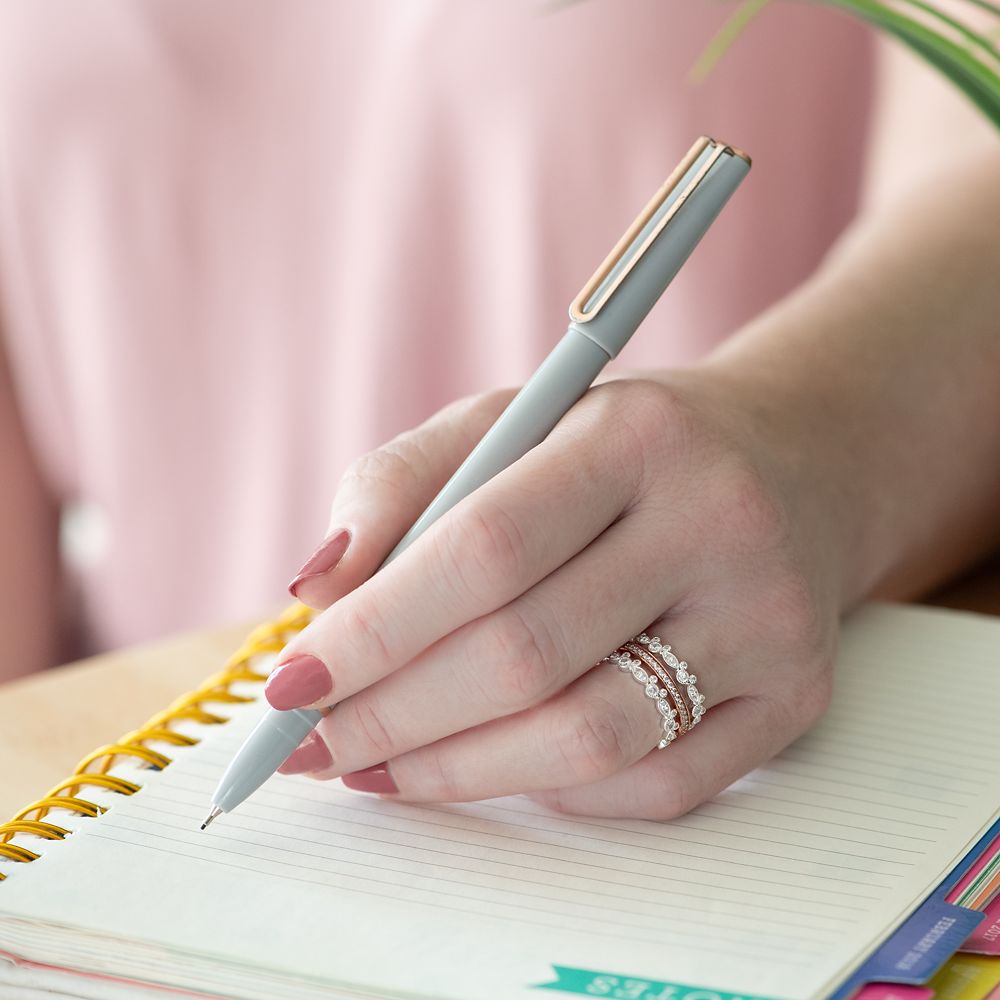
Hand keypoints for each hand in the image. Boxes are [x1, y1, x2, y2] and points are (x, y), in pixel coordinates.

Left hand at [267, 372, 838, 818]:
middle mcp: (718, 523)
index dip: (376, 629)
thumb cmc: (617, 449)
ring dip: (456, 771)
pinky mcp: (796, 695)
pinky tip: (496, 766)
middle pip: (526, 655)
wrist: (787, 463)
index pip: (486, 549)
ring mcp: (769, 618)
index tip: (289, 684)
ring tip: (376, 768)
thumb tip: (315, 593)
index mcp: (635, 437)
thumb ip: (400, 487)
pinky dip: (553, 792)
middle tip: (309, 744)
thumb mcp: (508, 423)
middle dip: (392, 717)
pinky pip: (657, 786)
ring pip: (588, 737)